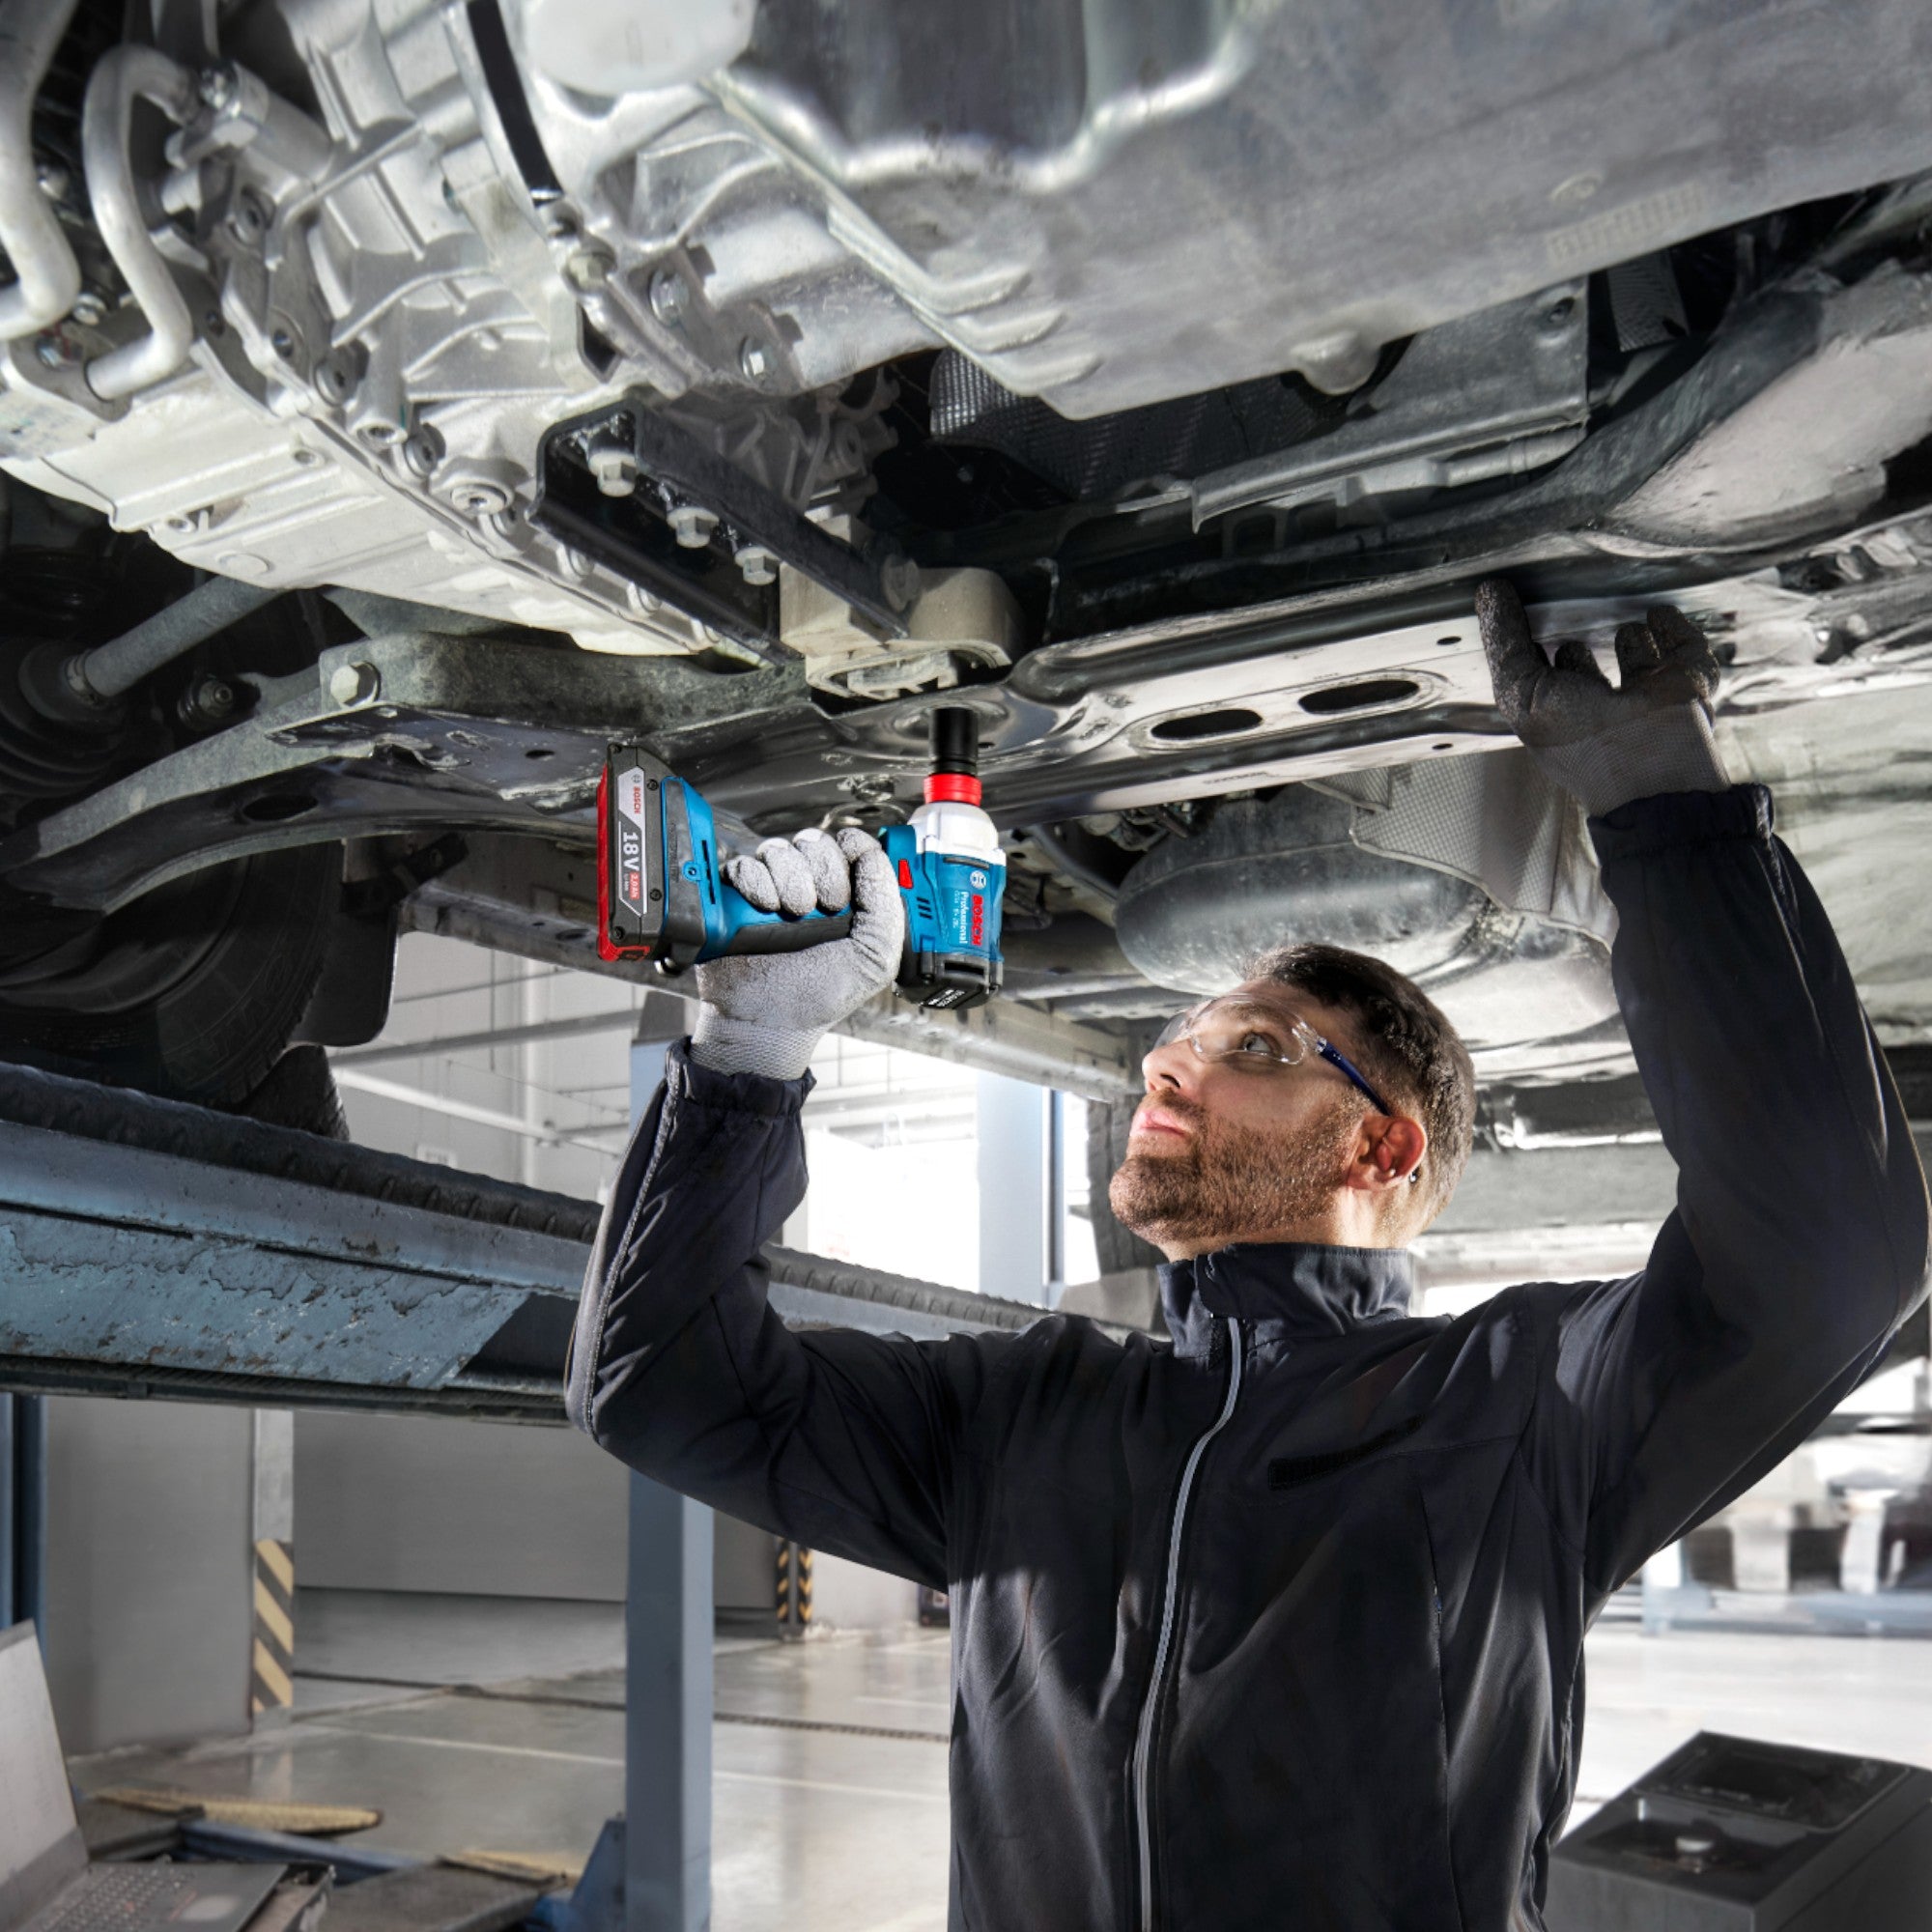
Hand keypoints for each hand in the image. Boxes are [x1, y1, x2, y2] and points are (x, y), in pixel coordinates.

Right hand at [690, 828, 904, 1078]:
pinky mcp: (735, 898)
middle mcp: (808, 886)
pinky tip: (764, 910)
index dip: (849, 858)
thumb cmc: (822, 994)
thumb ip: (885, 904)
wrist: (770, 1022)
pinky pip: (743, 865)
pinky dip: (755, 883)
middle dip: (822, 872)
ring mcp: (770, 890)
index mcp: (844, 896)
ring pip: (779, 849)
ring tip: (792, 915)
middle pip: (813, 841)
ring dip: (789, 879)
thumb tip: (872, 853)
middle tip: (821, 909)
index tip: (846, 892)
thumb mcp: (875, 956)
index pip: (848, 845)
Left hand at [1474, 578, 1728, 815]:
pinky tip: (1661, 614)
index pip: (1544, 682)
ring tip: (1623, 624)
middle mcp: (1602, 710)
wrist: (1651, 763)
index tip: (1525, 632)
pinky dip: (1673, 630)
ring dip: (1631, 643)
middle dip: (1580, 656)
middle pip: (1588, 676)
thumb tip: (1488, 593)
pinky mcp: (1687, 683)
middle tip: (1570, 628)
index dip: (1534, 658)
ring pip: (1638, 665)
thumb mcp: (1523, 690)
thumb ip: (1506, 643)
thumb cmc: (1579, 741)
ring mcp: (1647, 697)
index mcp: (1561, 719)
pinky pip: (1683, 650)